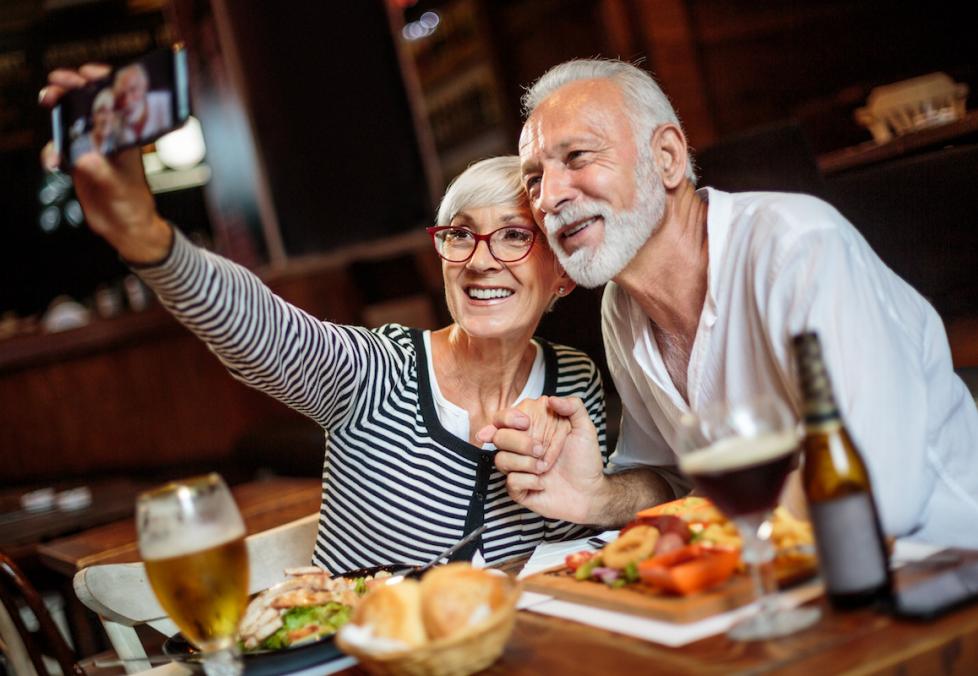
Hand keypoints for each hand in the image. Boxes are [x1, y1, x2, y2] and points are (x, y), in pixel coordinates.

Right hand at [39, 66, 171, 263]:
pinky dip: (51, 151)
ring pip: (72, 121)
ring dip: (59, 109)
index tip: (87, 73)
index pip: (118, 103)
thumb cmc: (131, 204)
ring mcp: (92, 149)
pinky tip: (53, 161)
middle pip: (90, 106)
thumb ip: (101, 171)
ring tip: (48, 100)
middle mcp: (109, 140)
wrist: (123, 227)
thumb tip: (86, 157)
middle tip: (57, 81)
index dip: (104, 83)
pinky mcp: (78, 161)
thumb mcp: (118, 186)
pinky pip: (59, 147)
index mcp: (126, 139)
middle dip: (72, 88)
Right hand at [481, 396, 605, 522]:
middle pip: (498, 437)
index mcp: (532, 429)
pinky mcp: (518, 488)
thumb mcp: (585, 429)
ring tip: (545, 468)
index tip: (525, 423)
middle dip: (519, 443)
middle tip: (540, 450)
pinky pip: (510, 482)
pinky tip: (542, 483)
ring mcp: (518, 467)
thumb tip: (552, 399)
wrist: (590, 492)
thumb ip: (573, 406)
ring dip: (526, 464)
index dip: (508, 418)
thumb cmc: (585, 460)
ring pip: (500, 460)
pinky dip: (529, 482)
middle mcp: (521, 446)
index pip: (503, 417)